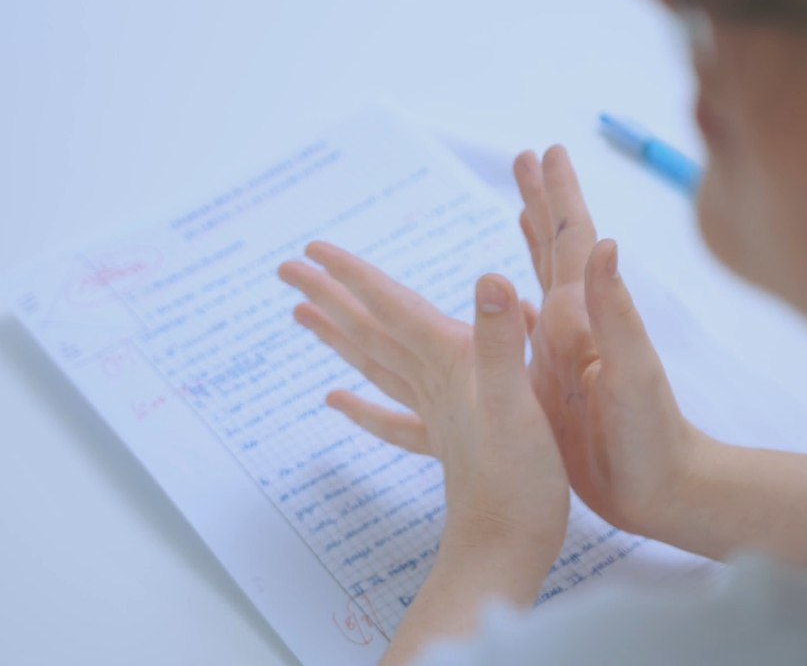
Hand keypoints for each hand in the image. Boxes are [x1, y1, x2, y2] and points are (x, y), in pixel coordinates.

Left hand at [277, 243, 568, 563]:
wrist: (509, 556)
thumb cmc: (519, 485)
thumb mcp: (517, 406)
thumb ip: (501, 346)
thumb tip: (490, 282)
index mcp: (450, 364)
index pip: (391, 307)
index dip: (355, 275)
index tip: (312, 249)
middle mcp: (435, 384)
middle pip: (370, 330)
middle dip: (331, 296)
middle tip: (287, 267)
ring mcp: (437, 415)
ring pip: (376, 365)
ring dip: (341, 336)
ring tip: (301, 314)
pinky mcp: (448, 443)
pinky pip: (394, 417)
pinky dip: (363, 405)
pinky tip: (335, 400)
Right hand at [512, 146, 712, 538]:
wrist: (662, 491)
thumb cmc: (651, 437)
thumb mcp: (632, 372)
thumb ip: (616, 311)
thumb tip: (605, 243)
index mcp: (586, 316)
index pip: (571, 241)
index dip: (557, 195)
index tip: (544, 151)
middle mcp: (575, 324)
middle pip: (554, 248)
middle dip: (540, 202)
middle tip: (524, 158)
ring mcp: (564, 351)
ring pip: (541, 280)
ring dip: (531, 241)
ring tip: (520, 207)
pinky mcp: (552, 381)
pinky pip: (528, 328)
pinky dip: (517, 302)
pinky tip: (510, 296)